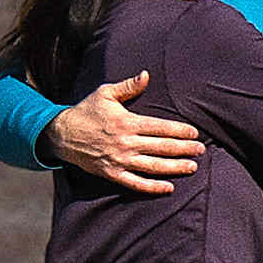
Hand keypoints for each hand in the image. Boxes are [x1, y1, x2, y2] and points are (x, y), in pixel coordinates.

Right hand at [51, 73, 202, 191]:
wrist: (61, 133)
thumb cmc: (86, 111)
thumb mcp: (105, 93)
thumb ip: (129, 86)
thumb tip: (146, 75)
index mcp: (127, 122)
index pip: (160, 127)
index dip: (180, 131)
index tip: (194, 133)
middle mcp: (126, 143)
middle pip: (162, 147)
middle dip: (184, 149)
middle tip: (201, 150)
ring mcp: (119, 160)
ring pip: (153, 166)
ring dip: (175, 168)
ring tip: (192, 167)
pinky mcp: (112, 173)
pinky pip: (136, 183)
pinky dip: (153, 187)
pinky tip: (169, 187)